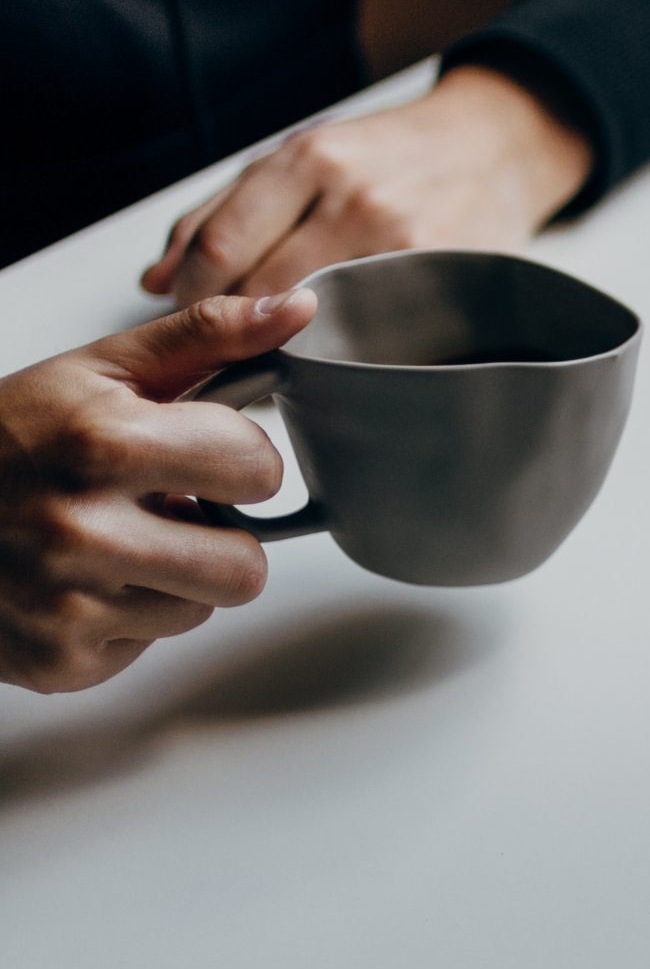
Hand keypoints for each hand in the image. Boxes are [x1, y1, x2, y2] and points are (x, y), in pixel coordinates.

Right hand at [1, 292, 315, 691]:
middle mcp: (80, 530)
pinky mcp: (58, 662)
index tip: (197, 453)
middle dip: (219, 536)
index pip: (258, 469)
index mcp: (102, 444)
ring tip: (115, 541)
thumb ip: (207, 337)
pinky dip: (125, 617)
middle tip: (165, 509)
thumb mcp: (100, 371)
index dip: (238, 459)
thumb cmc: (7, 437)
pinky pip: (147, 646)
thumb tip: (300, 307)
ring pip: (201, 609)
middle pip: (246, 566)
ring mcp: (66, 606)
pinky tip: (80, 581)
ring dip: (174, 579)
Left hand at [141, 65, 592, 306]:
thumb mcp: (305, 154)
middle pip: (261, 290)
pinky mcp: (442, 277)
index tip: (189, 314)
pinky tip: (337, 345)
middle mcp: (354, 197)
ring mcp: (402, 241)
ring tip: (280, 347)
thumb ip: (223, 210)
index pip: (220, 248)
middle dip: (231, 326)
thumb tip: (154, 280)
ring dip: (284, 343)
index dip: (191, 295)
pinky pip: (371, 330)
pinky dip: (342, 346)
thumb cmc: (393, 154)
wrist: (498, 146)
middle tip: (228, 342)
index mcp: (309, 158)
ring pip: (314, 319)